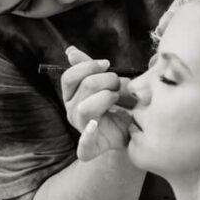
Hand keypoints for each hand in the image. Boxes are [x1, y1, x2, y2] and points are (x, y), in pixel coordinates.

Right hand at [62, 46, 132, 160]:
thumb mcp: (103, 82)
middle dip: (106, 79)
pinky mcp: (90, 148)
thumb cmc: (116, 104)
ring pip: (86, 107)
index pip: (69, 77)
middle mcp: (71, 111)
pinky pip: (84, 145)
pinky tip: (94, 125)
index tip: (107, 64)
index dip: (87, 67)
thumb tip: (70, 51)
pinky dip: (87, 135)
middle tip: (119, 84)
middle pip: (84, 87)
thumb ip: (87, 67)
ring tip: (117, 98)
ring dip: (108, 97)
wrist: (130, 130)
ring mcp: (80, 129)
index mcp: (71, 96)